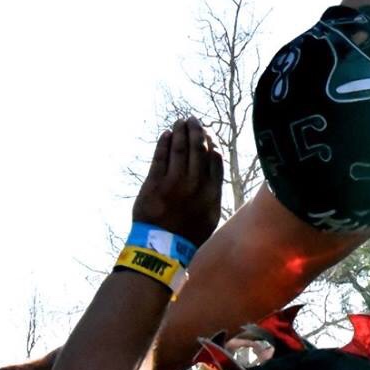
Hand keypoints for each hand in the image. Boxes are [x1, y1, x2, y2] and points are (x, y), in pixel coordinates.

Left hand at [132, 118, 223, 246]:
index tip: (208, 135)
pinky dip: (164, 144)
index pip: (214, 160)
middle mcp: (195, 185)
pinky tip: (166, 135)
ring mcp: (174, 183)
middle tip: (192, 120)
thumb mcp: (210, 215)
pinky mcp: (154, 184)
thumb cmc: (187, 234)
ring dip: (180, 132)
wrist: (162, 249)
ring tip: (180, 122)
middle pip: (198, 150)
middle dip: (196, 131)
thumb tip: (214, 167)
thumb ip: (214, 191)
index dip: (211, 144)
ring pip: (180, 150)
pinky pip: (160, 158)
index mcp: (211, 192)